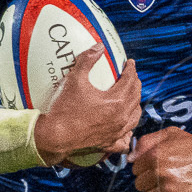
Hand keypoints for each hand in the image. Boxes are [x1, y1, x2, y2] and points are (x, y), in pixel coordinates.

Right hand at [35, 47, 139, 165]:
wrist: (55, 136)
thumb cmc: (65, 108)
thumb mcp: (75, 80)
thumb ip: (87, 60)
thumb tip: (99, 47)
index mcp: (116, 101)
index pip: (130, 81)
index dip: (131, 70)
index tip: (129, 63)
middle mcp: (121, 118)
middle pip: (135, 97)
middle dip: (135, 85)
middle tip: (131, 77)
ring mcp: (116, 133)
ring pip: (134, 117)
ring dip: (135, 105)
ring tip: (131, 99)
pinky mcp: (109, 144)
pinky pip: (125, 140)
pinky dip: (128, 132)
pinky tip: (125, 129)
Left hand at [131, 127, 191, 191]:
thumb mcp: (172, 135)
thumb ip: (147, 142)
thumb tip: (130, 158)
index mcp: (156, 155)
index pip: (135, 169)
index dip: (144, 168)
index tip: (155, 167)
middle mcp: (160, 173)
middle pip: (140, 185)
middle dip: (149, 182)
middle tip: (164, 177)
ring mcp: (170, 189)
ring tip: (170, 186)